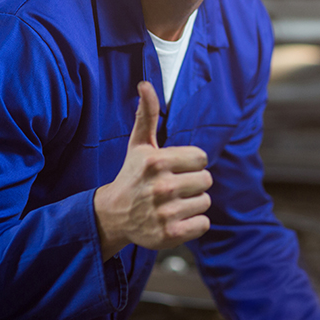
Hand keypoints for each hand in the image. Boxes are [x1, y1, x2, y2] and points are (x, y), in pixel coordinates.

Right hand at [93, 81, 211, 259]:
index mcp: (158, 161)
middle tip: (173, 187)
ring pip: (205, 202)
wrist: (113, 216)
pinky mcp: (170, 235)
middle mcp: (162, 187)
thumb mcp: (139, 144)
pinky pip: (203, 224)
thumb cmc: (132, 175)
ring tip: (172, 203)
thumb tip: (145, 84)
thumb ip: (147, 114)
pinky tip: (176, 219)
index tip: (174, 168)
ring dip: (193, 203)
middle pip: (206, 180)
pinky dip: (194, 223)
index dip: (191, 163)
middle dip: (193, 183)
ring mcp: (165, 212)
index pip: (202, 158)